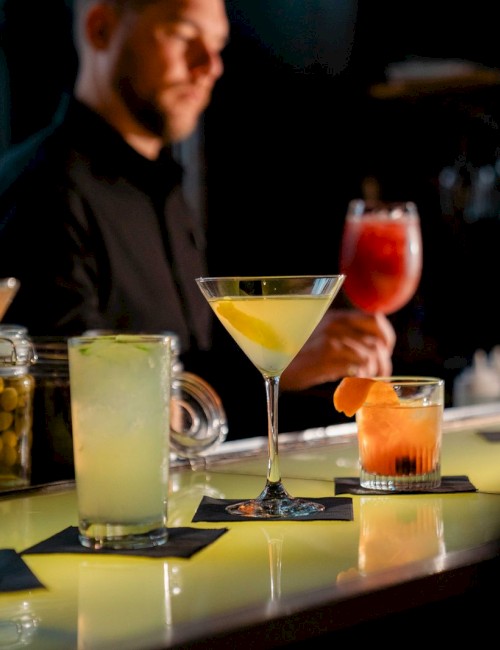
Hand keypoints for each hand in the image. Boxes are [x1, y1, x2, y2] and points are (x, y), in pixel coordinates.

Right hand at [280, 309, 395, 390]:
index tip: (384, 353)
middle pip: (377, 342)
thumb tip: (372, 351)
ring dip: (373, 374)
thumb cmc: (298, 356)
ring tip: (365, 383)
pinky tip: (354, 385)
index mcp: (336, 317)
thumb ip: (344, 338)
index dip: (386, 338)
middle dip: (383, 362)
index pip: (375, 319)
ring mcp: (331, 339)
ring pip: (370, 356)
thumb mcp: (321, 339)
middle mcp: (336, 324)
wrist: (275, 365)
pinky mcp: (327, 356)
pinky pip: (358, 367)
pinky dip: (361, 379)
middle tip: (379, 376)